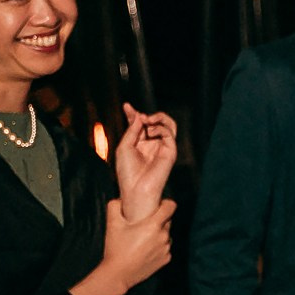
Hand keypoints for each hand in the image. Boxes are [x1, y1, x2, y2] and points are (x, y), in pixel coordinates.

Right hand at [100, 197, 174, 288]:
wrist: (119, 274)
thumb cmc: (116, 248)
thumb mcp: (112, 225)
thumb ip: (114, 207)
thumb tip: (119, 199)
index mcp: (153, 226)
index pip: (171, 207)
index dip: (166, 203)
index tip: (159, 203)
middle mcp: (164, 236)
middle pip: (167, 221)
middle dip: (159, 219)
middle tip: (145, 222)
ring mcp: (166, 249)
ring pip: (166, 235)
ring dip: (159, 233)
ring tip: (144, 237)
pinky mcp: (166, 259)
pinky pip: (165, 248)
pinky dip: (158, 246)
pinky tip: (146, 249)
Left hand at [114, 104, 178, 221]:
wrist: (135, 188)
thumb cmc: (127, 171)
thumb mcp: (124, 146)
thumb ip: (132, 130)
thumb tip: (140, 115)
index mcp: (140, 144)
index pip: (140, 125)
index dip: (134, 114)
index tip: (127, 106)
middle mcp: (153, 144)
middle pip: (156, 123)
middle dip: (149, 115)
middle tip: (141, 116)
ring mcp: (162, 148)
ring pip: (169, 125)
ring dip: (159, 118)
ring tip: (147, 120)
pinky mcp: (170, 152)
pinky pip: (170, 133)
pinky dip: (160, 128)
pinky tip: (150, 131)